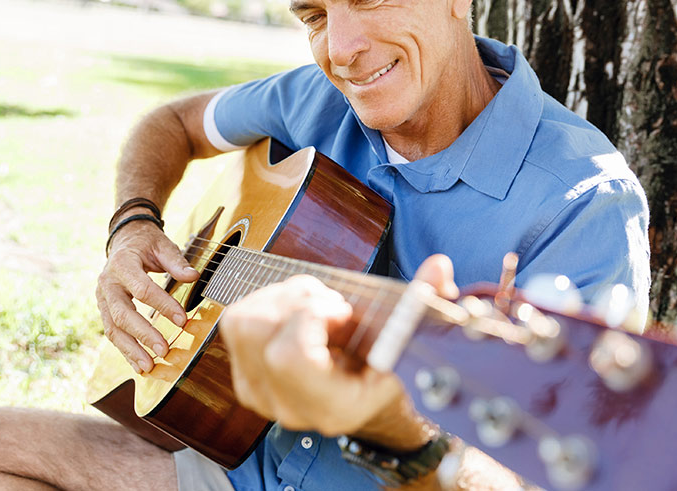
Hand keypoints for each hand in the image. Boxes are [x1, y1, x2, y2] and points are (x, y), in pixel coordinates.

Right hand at [96, 219, 199, 372]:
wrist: (124, 240)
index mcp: (122, 264)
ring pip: (113, 329)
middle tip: (164, 350)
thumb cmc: (145, 243)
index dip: (162, 305)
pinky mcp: (105, 310)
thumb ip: (176, 261)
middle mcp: (107, 284)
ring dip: (131, 350)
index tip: (182, 319)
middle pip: (122, 314)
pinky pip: (113, 334)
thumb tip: (193, 276)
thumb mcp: (162, 244)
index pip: (142, 289)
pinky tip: (140, 366)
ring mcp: (103, 299)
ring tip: (149, 366)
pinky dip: (126, 351)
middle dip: (143, 334)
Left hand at [219, 254, 459, 439]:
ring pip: (242, 322)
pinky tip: (297, 314)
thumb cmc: (389, 371)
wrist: (368, 405)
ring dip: (279, 298)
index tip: (343, 311)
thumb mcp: (409, 343)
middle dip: (295, 299)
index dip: (310, 317)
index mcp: (332, 407)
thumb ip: (423, 304)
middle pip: (257, 331)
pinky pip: (238, 324)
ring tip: (315, 305)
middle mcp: (289, 406)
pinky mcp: (246, 376)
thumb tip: (439, 268)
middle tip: (331, 303)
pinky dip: (265, 305)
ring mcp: (261, 394)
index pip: (290, 356)